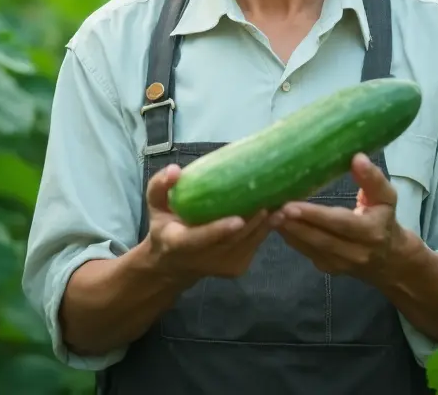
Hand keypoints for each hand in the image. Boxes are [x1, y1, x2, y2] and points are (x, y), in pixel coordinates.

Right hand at [144, 163, 271, 281]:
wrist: (174, 262)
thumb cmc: (165, 225)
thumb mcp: (155, 205)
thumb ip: (161, 186)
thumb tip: (175, 170)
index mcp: (179, 243)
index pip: (199, 239)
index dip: (218, 230)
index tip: (237, 219)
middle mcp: (203, 259)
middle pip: (233, 240)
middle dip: (254, 220)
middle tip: (271, 194)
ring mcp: (223, 266)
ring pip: (249, 242)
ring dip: (266, 222)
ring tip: (281, 198)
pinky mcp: (237, 267)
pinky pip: (256, 244)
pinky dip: (267, 227)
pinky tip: (278, 209)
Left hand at [271, 153, 403, 280]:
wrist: (388, 259)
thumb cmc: (384, 219)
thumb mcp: (386, 197)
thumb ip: (372, 179)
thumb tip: (357, 157)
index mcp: (370, 232)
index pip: (339, 224)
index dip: (314, 216)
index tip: (291, 206)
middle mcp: (355, 252)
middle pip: (320, 238)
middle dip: (295, 225)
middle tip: (272, 210)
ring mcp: (339, 264)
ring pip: (310, 247)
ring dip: (288, 232)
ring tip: (269, 215)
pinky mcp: (327, 268)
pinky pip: (306, 252)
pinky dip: (290, 238)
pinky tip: (276, 224)